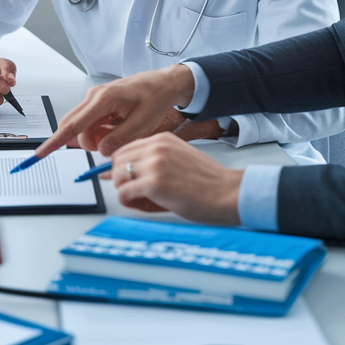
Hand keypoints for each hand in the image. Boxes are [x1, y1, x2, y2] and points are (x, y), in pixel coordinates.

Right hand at [34, 64, 196, 158]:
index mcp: (103, 100)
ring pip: (81, 127)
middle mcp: (93, 96)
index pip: (73, 126)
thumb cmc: (155, 98)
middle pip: (73, 128)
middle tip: (112, 142)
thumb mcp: (142, 124)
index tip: (40, 153)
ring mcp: (94, 98)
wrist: (163, 83)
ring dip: (96, 137)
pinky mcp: (97, 102)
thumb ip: (119, 139)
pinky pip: (89, 122)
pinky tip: (118, 125)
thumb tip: (102, 151)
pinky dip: (99, 131)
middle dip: (87, 142)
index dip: (55, 142)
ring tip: (121, 130)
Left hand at [110, 133, 242, 224]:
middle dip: (121, 179)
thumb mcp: (179, 158)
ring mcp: (154, 164)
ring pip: (117, 176)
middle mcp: (156, 148)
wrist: (228, 192)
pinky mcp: (154, 184)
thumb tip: (125, 170)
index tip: (126, 179)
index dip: (121, 166)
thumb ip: (154, 160)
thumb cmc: (208, 182)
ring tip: (142, 199)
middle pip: (116, 161)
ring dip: (125, 190)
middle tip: (136, 192)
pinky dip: (128, 201)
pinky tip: (143, 204)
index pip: (125, 148)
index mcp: (162, 139)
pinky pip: (124, 193)